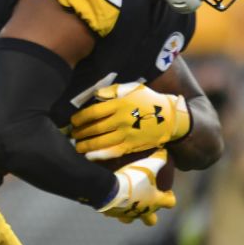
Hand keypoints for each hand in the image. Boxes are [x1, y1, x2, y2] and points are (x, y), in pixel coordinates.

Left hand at [71, 83, 189, 160]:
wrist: (171, 118)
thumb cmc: (149, 100)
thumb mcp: (134, 88)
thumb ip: (114, 90)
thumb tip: (96, 94)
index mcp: (120, 104)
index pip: (93, 113)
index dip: (80, 118)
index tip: (73, 121)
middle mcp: (122, 120)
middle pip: (95, 129)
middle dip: (80, 133)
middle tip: (72, 135)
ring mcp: (127, 135)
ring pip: (101, 142)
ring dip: (86, 145)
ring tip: (77, 146)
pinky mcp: (132, 146)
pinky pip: (112, 152)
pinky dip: (99, 155)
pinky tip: (89, 156)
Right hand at [97, 149, 175, 225]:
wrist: (111, 189)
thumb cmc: (134, 179)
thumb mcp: (149, 165)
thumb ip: (158, 159)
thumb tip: (164, 152)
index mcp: (155, 201)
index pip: (170, 203)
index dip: (170, 198)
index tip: (165, 191)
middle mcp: (143, 211)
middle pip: (151, 221)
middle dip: (150, 215)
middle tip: (145, 203)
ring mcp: (128, 214)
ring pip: (130, 219)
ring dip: (129, 213)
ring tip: (125, 202)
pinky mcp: (113, 213)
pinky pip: (114, 212)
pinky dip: (113, 207)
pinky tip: (110, 198)